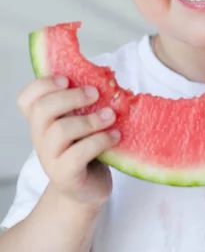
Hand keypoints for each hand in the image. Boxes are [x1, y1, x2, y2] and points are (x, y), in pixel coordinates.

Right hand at [18, 76, 120, 209]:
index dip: (42, 85)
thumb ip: (82, 102)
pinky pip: (78, 154)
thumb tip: (102, 78)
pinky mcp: (65, 176)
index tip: (67, 79)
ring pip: (61, 131)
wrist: (88, 189)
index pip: (26, 98)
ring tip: (111, 116)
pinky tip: (115, 136)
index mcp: (42, 121)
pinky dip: (100, 141)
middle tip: (95, 93)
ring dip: (91, 120)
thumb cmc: (86, 148)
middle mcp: (40, 138)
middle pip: (42, 109)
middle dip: (71, 97)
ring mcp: (50, 159)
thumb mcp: (80, 121)